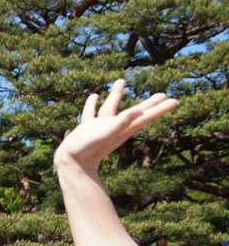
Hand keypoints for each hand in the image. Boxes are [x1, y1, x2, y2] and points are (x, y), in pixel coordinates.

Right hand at [53, 79, 178, 173]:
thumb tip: (138, 111)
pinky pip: (91, 112)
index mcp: (123, 128)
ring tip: (120, 80)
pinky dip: (92, 103)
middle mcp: (115, 127)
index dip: (160, 108)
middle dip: (149, 103)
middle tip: (163, 94)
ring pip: (111, 106)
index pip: (146, 116)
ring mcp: (101, 126)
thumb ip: (121, 123)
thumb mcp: (105, 135)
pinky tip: (94, 96)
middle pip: (136, 111)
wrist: (71, 164)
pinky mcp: (87, 127)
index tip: (175, 101)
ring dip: (116, 95)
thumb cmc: (87, 151)